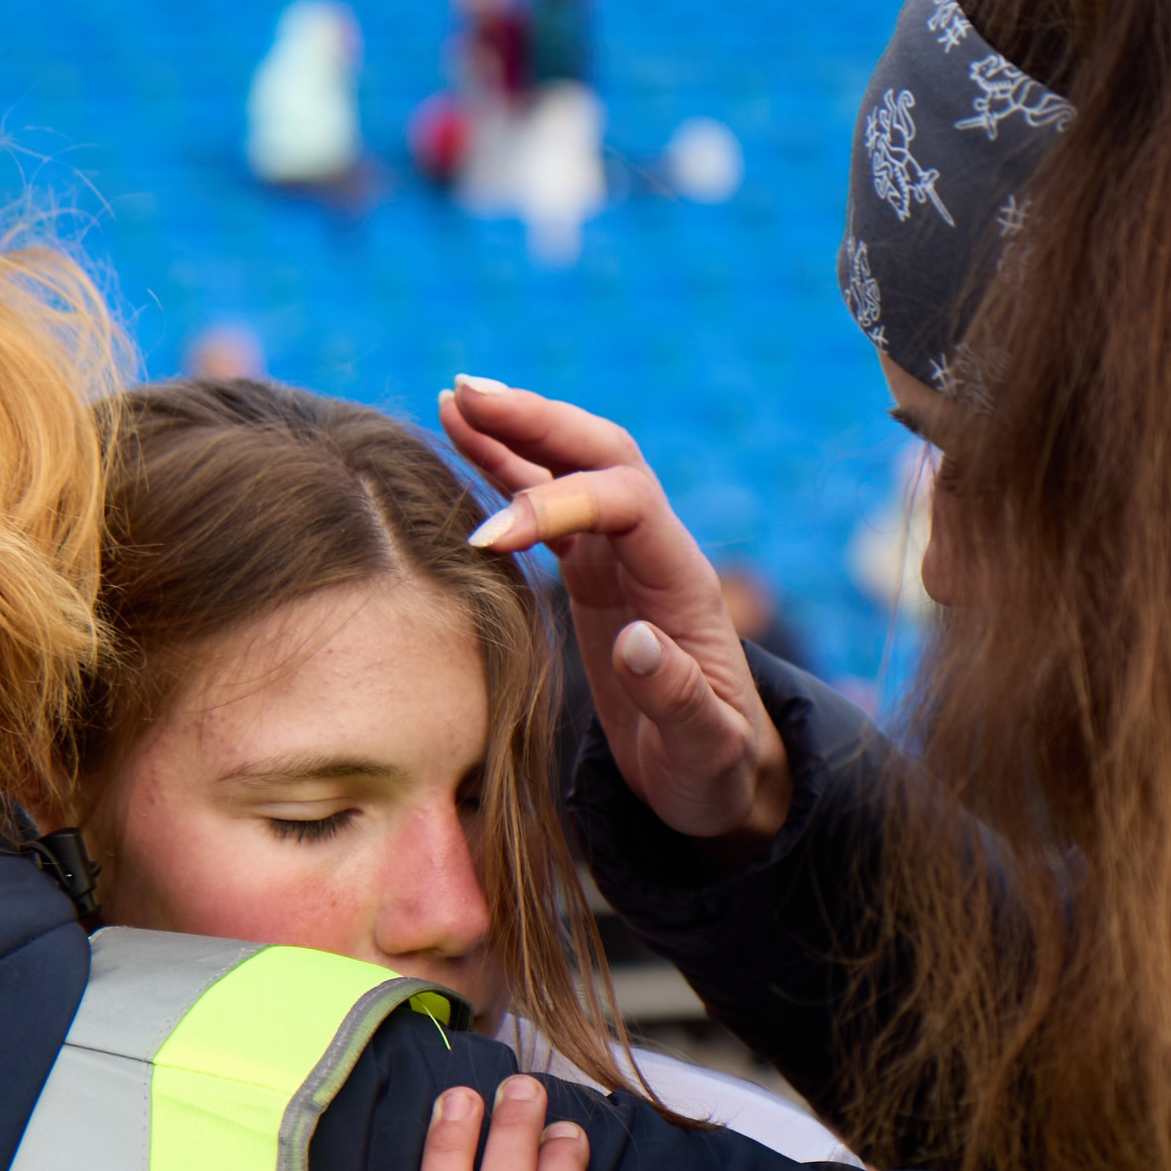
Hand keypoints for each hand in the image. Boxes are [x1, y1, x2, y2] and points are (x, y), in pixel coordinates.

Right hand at [440, 378, 789, 849]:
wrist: (719, 774)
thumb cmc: (711, 767)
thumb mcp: (702, 749)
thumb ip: (676, 698)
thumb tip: (634, 644)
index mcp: (683, 583)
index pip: (626, 503)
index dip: (557, 504)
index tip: (488, 540)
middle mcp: (654, 552)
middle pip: (602, 454)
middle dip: (537, 421)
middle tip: (465, 396)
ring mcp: (623, 557)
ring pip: (572, 466)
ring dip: (515, 429)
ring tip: (451, 398)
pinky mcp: (594, 572)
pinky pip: (550, 502)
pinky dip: (507, 469)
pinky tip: (463, 440)